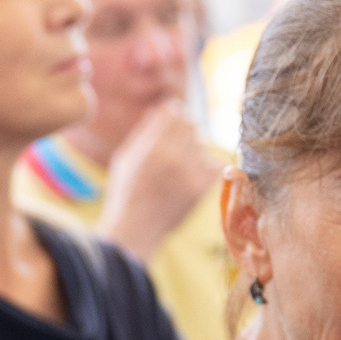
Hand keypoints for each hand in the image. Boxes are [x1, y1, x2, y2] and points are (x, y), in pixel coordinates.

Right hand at [99, 100, 223, 259]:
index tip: (170, 127)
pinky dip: (207, 167)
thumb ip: (145, 132)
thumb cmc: (125, 194)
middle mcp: (171, 157)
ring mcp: (188, 173)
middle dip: (183, 132)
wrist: (134, 231)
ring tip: (178, 168)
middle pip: (191, 125)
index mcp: (150, 147)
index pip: (175, 112)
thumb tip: (164, 108)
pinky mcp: (200, 189)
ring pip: (202, 145)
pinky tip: (194, 175)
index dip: (173, 116)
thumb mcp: (125, 159)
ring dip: (193, 151)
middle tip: (174, 148)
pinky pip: (216, 165)